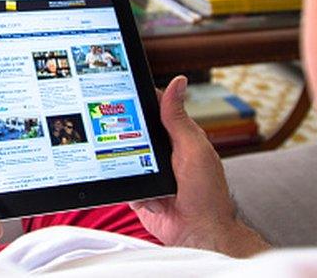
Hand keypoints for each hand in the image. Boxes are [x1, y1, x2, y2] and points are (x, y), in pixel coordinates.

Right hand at [130, 76, 268, 256]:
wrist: (198, 233)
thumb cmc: (206, 193)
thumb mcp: (193, 148)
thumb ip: (179, 118)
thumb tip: (177, 83)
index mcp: (179, 136)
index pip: (155, 108)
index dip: (139, 97)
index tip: (121, 87)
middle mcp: (163, 152)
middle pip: (134, 129)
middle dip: (124, 129)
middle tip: (111, 123)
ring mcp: (149, 171)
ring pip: (124, 153)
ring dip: (122, 158)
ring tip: (127, 161)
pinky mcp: (139, 190)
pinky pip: (121, 179)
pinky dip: (124, 183)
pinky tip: (136, 187)